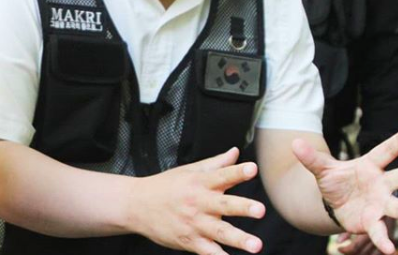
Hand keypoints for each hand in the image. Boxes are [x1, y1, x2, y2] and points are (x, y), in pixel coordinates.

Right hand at [126, 148, 265, 254]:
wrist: (137, 205)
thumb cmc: (166, 186)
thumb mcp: (189, 171)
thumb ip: (216, 164)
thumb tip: (236, 153)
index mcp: (199, 182)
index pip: (222, 175)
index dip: (237, 172)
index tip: (252, 168)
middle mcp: (198, 202)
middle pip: (224, 204)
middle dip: (242, 207)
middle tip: (260, 209)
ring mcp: (194, 224)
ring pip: (219, 232)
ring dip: (239, 239)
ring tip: (256, 245)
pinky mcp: (189, 242)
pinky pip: (208, 252)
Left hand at [292, 125, 397, 254]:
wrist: (334, 203)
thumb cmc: (334, 180)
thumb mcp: (321, 168)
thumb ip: (310, 158)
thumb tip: (294, 143)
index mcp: (369, 166)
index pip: (384, 151)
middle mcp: (380, 184)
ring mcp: (379, 204)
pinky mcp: (373, 222)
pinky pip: (380, 232)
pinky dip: (383, 240)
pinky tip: (389, 250)